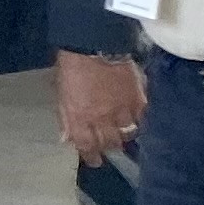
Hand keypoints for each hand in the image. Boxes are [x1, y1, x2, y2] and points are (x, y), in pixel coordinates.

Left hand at [54, 49, 145, 163]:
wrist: (95, 43)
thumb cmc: (72, 65)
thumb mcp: (61, 92)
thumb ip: (65, 117)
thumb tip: (66, 137)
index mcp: (79, 118)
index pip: (87, 146)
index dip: (91, 156)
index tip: (95, 161)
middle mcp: (102, 119)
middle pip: (110, 143)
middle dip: (110, 147)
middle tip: (111, 148)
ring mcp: (122, 110)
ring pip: (128, 133)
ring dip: (125, 135)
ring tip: (124, 134)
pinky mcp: (138, 99)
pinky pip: (142, 118)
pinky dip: (139, 121)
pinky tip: (138, 120)